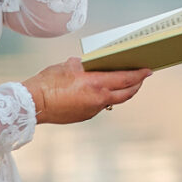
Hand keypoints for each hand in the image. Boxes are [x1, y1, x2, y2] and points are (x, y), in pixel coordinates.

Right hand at [23, 57, 151, 124]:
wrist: (33, 104)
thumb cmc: (48, 82)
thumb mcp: (69, 65)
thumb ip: (86, 65)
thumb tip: (94, 64)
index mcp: (95, 84)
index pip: (125, 79)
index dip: (139, 74)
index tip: (148, 70)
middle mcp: (98, 99)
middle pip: (126, 93)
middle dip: (137, 84)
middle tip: (142, 77)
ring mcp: (92, 110)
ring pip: (115, 100)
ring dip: (123, 91)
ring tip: (126, 82)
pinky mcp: (85, 116)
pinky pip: (102, 105)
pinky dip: (107, 97)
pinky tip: (104, 90)